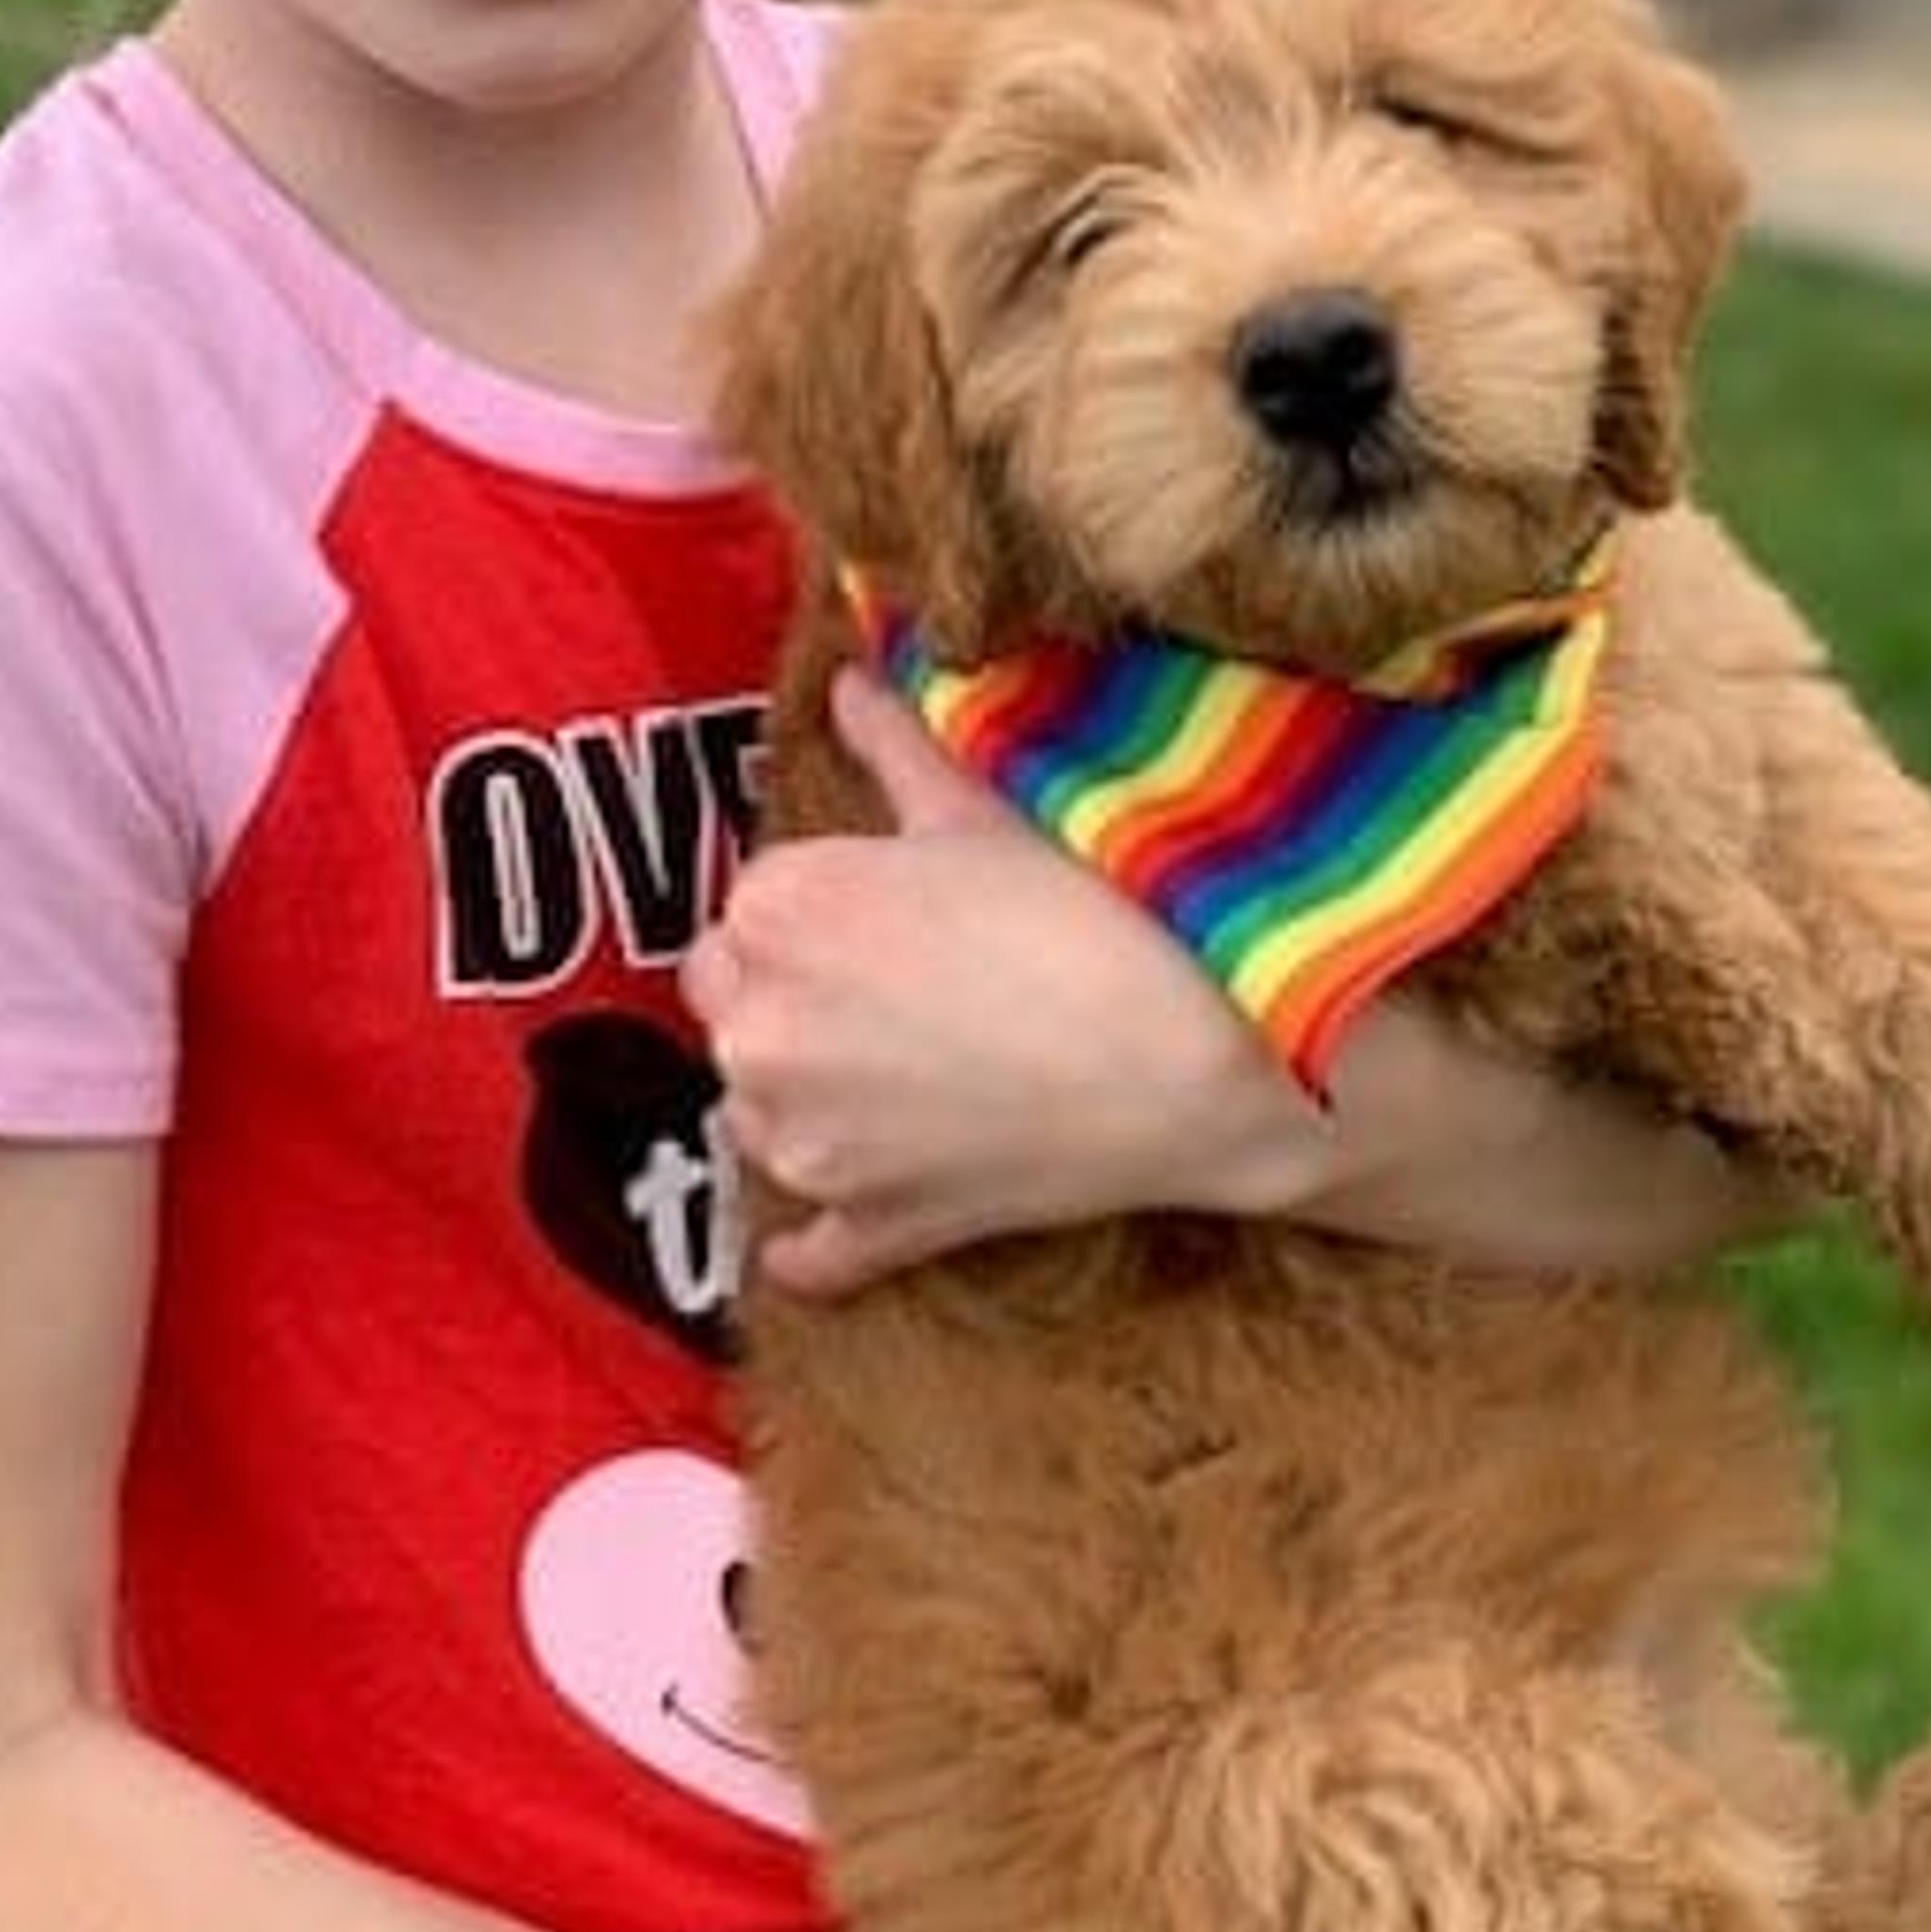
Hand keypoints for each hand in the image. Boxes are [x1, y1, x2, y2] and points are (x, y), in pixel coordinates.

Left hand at [688, 670, 1328, 1291]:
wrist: (1199, 1059)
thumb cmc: (1099, 916)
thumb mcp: (989, 813)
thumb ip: (898, 747)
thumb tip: (852, 680)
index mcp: (778, 909)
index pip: (748, 904)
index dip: (817, 907)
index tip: (886, 913)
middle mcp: (759, 1030)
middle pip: (731, 1004)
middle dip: (793, 994)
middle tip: (898, 986)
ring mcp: (806, 1142)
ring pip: (757, 1112)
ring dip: (806, 1095)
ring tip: (913, 1068)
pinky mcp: (865, 1226)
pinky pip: (806, 1251)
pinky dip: (814, 1240)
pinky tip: (834, 1219)